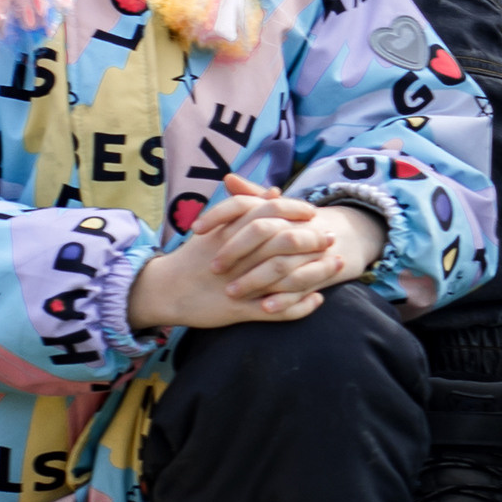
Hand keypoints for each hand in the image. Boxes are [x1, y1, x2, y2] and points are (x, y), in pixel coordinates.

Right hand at [130, 179, 380, 332]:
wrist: (165, 289)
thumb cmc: (194, 257)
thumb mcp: (218, 228)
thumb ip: (246, 208)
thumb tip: (275, 191)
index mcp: (231, 232)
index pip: (270, 212)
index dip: (295, 210)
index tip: (313, 212)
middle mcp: (238, 256)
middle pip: (283, 241)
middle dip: (312, 239)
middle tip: (332, 237)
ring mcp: (240, 284)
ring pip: (285, 277)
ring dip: (316, 271)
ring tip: (337, 267)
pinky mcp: (239, 310)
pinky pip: (275, 311)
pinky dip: (299, 307)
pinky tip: (318, 301)